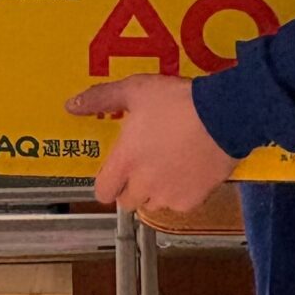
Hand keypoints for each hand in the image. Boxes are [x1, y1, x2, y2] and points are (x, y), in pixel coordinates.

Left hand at [70, 75, 237, 212]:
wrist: (223, 116)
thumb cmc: (177, 102)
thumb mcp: (135, 90)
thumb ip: (101, 99)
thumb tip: (71, 105)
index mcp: (125, 161)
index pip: (102, 191)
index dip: (107, 182)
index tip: (116, 169)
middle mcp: (143, 185)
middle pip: (127, 201)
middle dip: (131, 187)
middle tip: (145, 163)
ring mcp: (169, 196)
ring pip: (153, 204)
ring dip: (155, 191)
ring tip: (169, 164)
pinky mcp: (192, 200)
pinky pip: (179, 203)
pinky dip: (182, 192)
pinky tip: (189, 169)